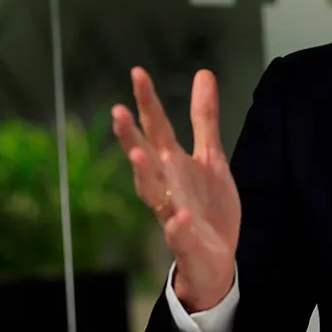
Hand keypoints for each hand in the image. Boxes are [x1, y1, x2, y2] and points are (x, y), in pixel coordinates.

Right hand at [111, 67, 240, 312]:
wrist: (214, 259)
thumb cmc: (206, 204)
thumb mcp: (211, 157)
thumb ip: (204, 118)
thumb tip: (203, 73)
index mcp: (173, 164)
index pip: (157, 128)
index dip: (148, 101)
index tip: (138, 72)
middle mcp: (166, 185)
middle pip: (145, 157)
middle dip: (130, 136)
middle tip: (117, 111)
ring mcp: (173, 213)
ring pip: (152, 194)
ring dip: (144, 174)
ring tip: (138, 154)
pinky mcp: (186, 241)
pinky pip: (178, 233)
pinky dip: (177, 225)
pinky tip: (179, 215)